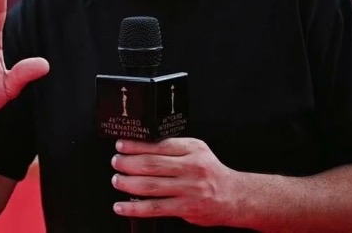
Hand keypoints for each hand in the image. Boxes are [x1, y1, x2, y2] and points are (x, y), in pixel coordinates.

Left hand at [111, 137, 237, 226]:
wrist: (235, 196)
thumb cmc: (212, 174)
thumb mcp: (198, 152)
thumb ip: (174, 150)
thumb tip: (141, 149)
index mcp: (193, 149)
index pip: (159, 145)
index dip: (136, 145)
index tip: (121, 145)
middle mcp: (191, 167)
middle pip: (151, 164)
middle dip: (128, 163)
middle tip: (116, 162)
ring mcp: (189, 188)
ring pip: (150, 185)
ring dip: (128, 183)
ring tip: (117, 180)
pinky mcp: (186, 207)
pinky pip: (155, 207)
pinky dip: (134, 207)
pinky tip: (121, 206)